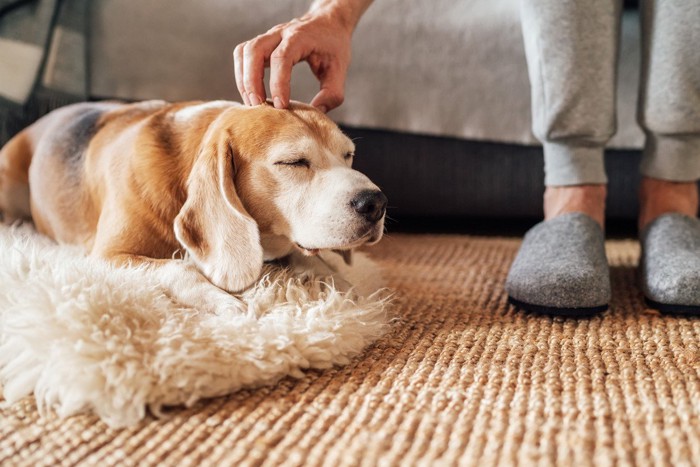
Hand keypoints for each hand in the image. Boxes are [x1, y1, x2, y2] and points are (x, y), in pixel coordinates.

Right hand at [234, 6, 356, 111]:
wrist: (329, 22)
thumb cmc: (333, 46)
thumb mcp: (340, 69)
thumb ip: (332, 93)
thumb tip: (315, 112)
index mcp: (300, 37)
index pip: (281, 57)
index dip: (278, 83)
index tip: (281, 106)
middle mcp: (280, 33)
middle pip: (255, 51)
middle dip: (252, 81)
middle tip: (258, 106)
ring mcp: (268, 36)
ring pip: (244, 52)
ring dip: (244, 79)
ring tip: (253, 102)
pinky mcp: (262, 43)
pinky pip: (243, 55)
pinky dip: (242, 74)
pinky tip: (252, 92)